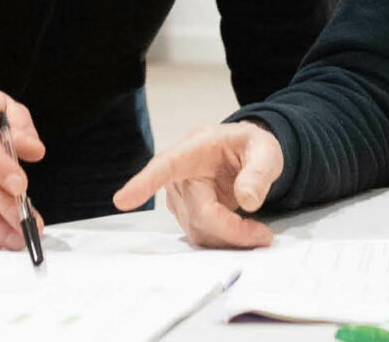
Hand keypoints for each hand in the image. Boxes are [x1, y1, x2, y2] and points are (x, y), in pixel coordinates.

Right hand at [112, 121, 281, 248]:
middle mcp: (179, 175)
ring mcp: (179, 197)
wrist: (246, 154)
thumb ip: (259, 172)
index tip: (123, 200)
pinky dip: (224, 241)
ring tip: (257, 232)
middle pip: (198, 214)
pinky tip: (242, 233)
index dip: (144, 184)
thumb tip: (248, 200)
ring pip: (199, 231)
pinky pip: (202, 236)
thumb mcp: (265, 150)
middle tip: (263, 235)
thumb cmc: (250, 147)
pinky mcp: (185, 214)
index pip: (165, 166)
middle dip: (231, 231)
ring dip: (229, 239)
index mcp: (194, 149)